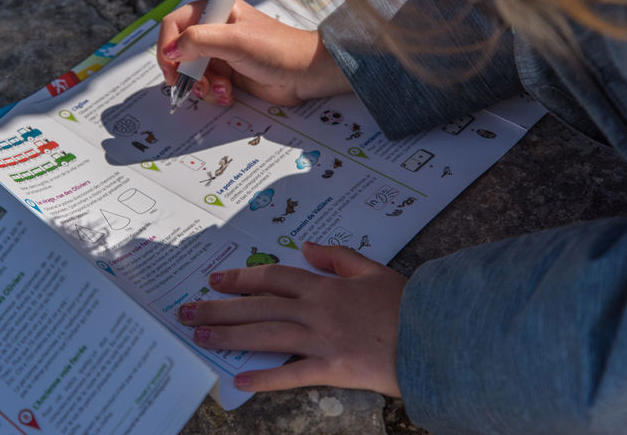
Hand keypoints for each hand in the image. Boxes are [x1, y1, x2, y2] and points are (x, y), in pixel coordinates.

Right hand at [157, 0, 350, 106]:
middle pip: (178, 51)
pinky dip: (213, 93)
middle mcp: (214, 29)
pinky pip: (206, 85)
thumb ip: (199, 41)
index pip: (175, 23)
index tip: (171, 67)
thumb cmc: (277, 49)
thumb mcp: (236, 41)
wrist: (305, 74)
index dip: (167, 45)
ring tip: (222, 89)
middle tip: (193, 85)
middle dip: (185, 72)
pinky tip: (229, 94)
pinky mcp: (226, 73)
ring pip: (190, 72)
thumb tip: (171, 51)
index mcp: (215, 10)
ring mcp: (219, 52)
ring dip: (201, 86)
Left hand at [177, 242, 406, 396]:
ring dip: (230, 336)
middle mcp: (317, 310)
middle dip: (220, 308)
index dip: (240, 277)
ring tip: (200, 338)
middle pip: (259, 306)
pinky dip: (266, 378)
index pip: (273, 277)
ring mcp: (323, 339)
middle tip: (187, 312)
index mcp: (325, 286)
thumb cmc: (408, 304)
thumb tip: (307, 246)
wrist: (439, 333)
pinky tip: (240, 381)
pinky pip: (293, 374)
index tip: (215, 280)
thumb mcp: (373, 269)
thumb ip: (338, 257)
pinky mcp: (335, 368)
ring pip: (267, 334)